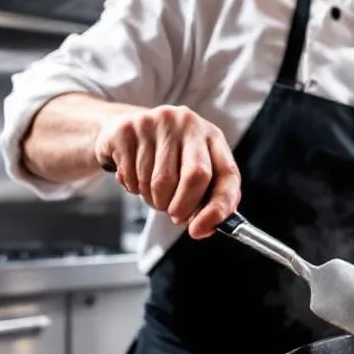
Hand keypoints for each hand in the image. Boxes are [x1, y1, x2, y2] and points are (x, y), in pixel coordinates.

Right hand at [94, 105, 240, 238]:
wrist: (126, 130)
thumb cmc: (167, 158)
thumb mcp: (193, 171)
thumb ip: (206, 199)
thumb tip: (203, 228)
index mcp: (212, 137)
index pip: (227, 174)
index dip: (218, 207)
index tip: (200, 230)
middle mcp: (188, 124)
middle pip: (195, 175)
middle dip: (183, 206)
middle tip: (174, 215)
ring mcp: (157, 123)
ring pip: (159, 181)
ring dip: (154, 200)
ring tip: (152, 191)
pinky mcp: (128, 129)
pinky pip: (132, 176)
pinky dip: (133, 188)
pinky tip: (134, 177)